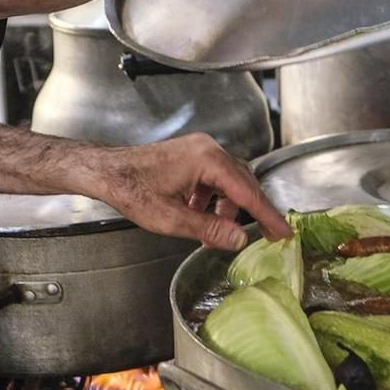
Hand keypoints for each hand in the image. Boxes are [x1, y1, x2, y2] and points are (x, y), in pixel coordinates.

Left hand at [84, 134, 292, 249]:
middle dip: (251, 212)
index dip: (267, 216)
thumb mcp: (171, 219)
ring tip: (217, 233)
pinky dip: (213, 199)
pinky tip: (200, 217)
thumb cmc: (131, 189)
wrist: (106, 171)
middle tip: (264, 237)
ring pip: (229, 182)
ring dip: (227, 208)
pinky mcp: (190, 156)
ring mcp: (199, 150)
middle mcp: (208, 149)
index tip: (283, 233)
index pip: (248, 192)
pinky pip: (214, 178)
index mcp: (207, 160)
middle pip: (243, 183)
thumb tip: (238, 239)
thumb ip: (209, 229)